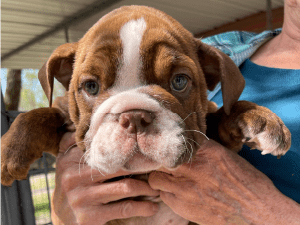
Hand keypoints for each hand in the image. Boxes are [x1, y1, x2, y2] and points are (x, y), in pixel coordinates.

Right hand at [52, 132, 159, 224]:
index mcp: (69, 160)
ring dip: (146, 187)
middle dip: (142, 167)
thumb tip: (93, 121)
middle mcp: (73, 178)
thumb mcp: (67, 162)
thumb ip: (74, 141)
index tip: (144, 147)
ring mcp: (81, 198)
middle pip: (119, 166)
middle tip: (157, 166)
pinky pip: (123, 208)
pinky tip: (152, 207)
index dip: (128, 147)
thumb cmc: (72, 185)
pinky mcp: (89, 217)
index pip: (104, 148)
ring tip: (157, 187)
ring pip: (125, 187)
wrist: (61, 218)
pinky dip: (141, 207)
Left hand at [149, 139, 299, 224]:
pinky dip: (167, 193)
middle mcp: (191, 166)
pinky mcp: (181, 205)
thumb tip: (186, 146)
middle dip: (161, 161)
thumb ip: (203, 150)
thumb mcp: (226, 156)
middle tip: (166, 164)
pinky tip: (179, 194)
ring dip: (160, 177)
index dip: (168, 144)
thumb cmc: (246, 182)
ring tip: (171, 180)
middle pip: (159, 158)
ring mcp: (184, 187)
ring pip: (155, 178)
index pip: (174, 139)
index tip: (167, 146)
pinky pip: (163, 195)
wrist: (256, 211)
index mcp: (205, 150)